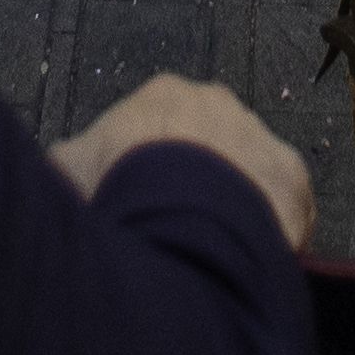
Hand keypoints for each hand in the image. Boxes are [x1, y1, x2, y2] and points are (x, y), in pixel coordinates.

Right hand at [49, 74, 315, 248]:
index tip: (142, 199)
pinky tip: (243, 258)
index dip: (148, 166)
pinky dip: (267, 232)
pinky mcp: (293, 181)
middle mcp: (220, 105)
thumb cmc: (119, 182)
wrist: (176, 209)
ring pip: (249, 175)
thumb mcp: (67, 167)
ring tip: (209, 247)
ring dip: (233, 206)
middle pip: (208, 145)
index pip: (159, 126)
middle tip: (176, 225)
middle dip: (195, 182)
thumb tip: (61, 175)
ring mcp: (262, 139)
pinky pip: (284, 210)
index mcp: (164, 96)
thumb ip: (71, 163)